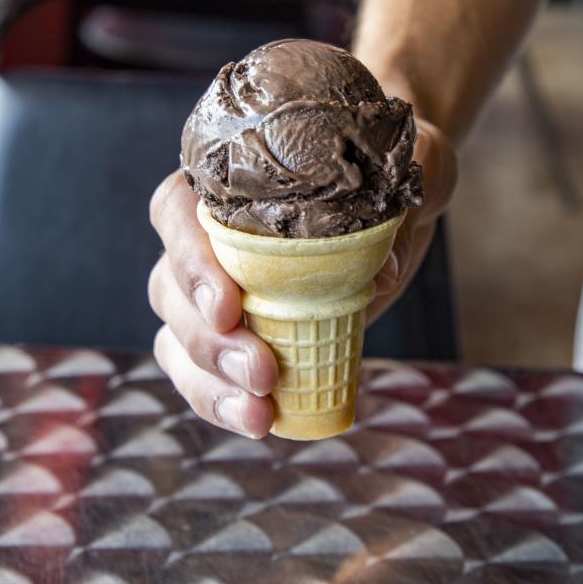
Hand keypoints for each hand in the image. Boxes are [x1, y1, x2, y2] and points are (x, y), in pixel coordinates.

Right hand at [147, 118, 455, 437]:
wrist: (393, 200)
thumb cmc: (388, 167)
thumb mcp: (413, 161)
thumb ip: (402, 195)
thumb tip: (381, 268)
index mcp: (223, 181)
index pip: (175, 212)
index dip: (191, 261)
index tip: (230, 305)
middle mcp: (203, 235)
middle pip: (170, 288)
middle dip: (209, 340)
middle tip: (262, 372)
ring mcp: (212, 289)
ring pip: (177, 338)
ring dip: (210, 383)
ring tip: (259, 414)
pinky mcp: (236, 335)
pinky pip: (202, 373)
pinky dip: (220, 402)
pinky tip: (259, 422)